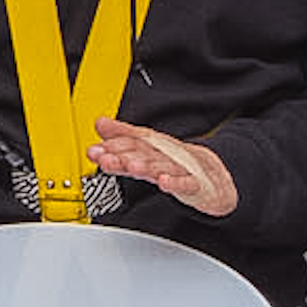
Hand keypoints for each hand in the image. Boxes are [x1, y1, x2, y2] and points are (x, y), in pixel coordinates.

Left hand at [89, 116, 238, 219]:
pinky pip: (185, 184)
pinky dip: (175, 183)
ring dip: (145, 166)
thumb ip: (122, 136)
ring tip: (131, 166)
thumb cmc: (174, 160)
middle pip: (141, 154)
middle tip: (104, 157)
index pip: (129, 144)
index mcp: (150, 148)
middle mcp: (163, 155)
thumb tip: (100, 122)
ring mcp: (179, 169)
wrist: (213, 174)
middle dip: (121, 155)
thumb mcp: (147, 148)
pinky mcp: (195, 184)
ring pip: (160, 167)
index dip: (110, 147)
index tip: (93, 151)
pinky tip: (164, 182)